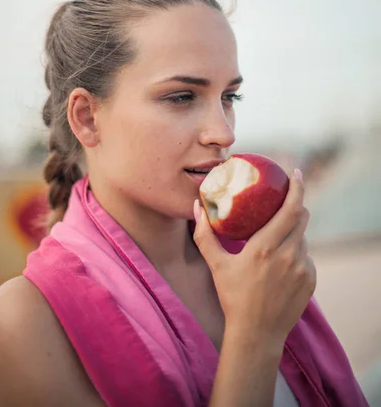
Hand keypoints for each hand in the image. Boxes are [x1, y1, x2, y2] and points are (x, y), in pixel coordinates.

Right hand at [193, 170, 315, 351]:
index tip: (296, 173)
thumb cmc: (233, 297)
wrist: (256, 335)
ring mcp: (303, 268)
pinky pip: (306, 257)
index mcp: (266, 247)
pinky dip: (295, 253)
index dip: (297, 188)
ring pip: (302, 238)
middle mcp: (289, 255)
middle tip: (283, 199)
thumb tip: (197, 207)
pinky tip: (281, 263)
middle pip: (302, 218)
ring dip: (292, 232)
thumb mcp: (216, 264)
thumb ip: (205, 235)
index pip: (291, 209)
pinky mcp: (311, 280)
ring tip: (275, 237)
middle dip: (295, 205)